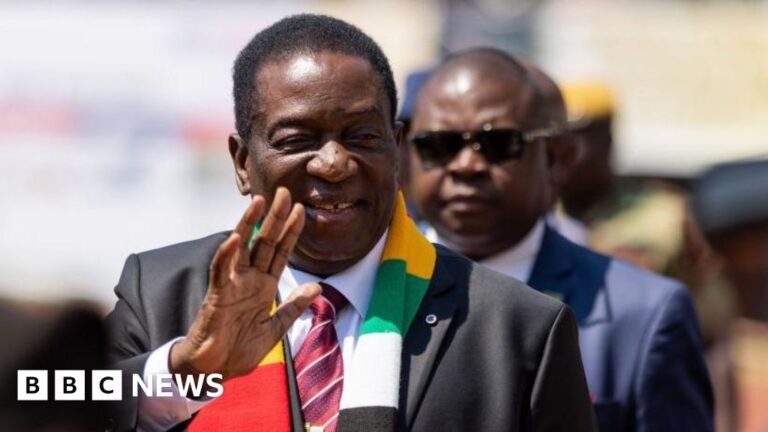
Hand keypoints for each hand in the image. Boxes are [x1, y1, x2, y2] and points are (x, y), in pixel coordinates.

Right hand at [170, 187, 320, 380]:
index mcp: (263, 286)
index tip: (301, 210)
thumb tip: (316, 287)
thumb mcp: (275, 328)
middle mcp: (248, 280)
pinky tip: (235, 236)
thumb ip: (293, 307)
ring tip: (259, 201)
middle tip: (285, 192)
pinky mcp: (217, 296)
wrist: (213, 371)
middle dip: (275, 217)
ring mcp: (232, 285)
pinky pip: (221, 271)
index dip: (291, 232)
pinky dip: (227, 253)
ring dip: (249, 224)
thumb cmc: (238, 350)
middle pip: (264, 242)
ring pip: (242, 247)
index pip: (280, 253)